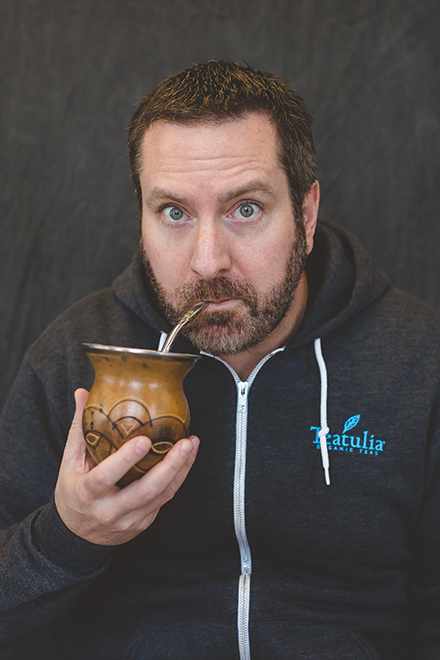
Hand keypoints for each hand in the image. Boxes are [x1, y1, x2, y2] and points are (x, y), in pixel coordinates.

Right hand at [54, 388, 199, 545]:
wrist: (76, 535)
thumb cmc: (73, 492)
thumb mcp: (70, 462)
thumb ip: (79, 428)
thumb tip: (81, 393)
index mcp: (87, 493)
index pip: (106, 477)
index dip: (125, 460)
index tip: (143, 440)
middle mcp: (109, 510)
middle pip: (145, 490)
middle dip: (170, 466)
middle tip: (186, 442)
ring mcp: (129, 520)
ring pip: (161, 496)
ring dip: (181, 469)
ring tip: (191, 445)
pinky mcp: (143, 523)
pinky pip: (164, 500)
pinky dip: (178, 479)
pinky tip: (186, 459)